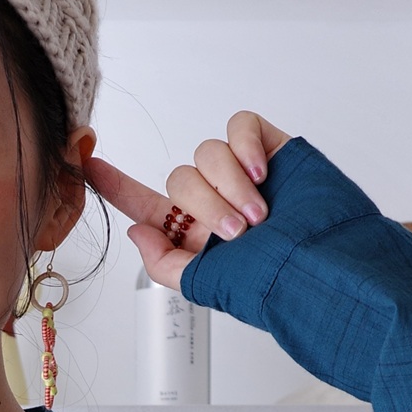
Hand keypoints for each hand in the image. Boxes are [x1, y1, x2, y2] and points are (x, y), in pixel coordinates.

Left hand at [85, 112, 291, 290]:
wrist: (325, 263)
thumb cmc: (276, 282)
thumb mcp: (208, 285)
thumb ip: (165, 263)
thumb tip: (137, 231)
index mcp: (193, 235)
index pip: (144, 203)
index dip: (115, 185)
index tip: (86, 164)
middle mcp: (215, 202)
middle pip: (179, 180)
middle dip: (204, 204)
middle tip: (237, 231)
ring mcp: (243, 174)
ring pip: (207, 153)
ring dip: (229, 184)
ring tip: (259, 213)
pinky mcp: (270, 148)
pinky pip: (240, 126)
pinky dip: (244, 146)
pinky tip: (262, 173)